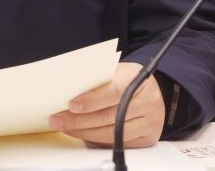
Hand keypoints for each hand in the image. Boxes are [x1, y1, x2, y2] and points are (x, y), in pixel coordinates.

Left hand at [49, 62, 163, 147]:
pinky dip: (98, 141)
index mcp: (138, 79)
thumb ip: (98, 79)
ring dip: (85, 132)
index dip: (91, 100)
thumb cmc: (130, 79)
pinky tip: (83, 135)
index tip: (71, 105)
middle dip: (79, 120)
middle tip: (59, 119)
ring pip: (112, 133)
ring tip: (66, 128)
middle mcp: (147, 102)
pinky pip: (118, 143)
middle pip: (110, 116)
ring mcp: (149, 122)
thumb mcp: (117, 71)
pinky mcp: (147, 138)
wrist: (155, 92)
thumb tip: (69, 89)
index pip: (113, 91)